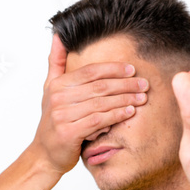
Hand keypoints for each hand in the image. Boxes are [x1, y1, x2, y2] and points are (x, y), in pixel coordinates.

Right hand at [31, 33, 148, 174]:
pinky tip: (129, 112)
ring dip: (125, 99)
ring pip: (101, 103)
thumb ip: (56, 62)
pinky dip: (116, 115)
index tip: (132, 69)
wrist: (45, 153)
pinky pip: (98, 120)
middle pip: (99, 87)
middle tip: (144, 84)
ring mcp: (62, 116)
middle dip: (125, 84)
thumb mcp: (51, 89)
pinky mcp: (69, 133)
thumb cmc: (53, 121)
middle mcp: (59, 98)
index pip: (91, 72)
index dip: (113, 69)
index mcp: (58, 85)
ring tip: (142, 97)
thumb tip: (58, 35)